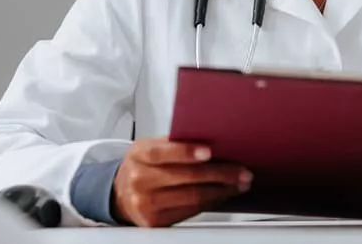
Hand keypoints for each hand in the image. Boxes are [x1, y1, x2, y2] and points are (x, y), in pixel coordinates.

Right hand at [111, 139, 251, 227]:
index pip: (162, 153)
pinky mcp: (156, 221)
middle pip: (185, 177)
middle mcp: (141, 180)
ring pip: (192, 197)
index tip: (209, 152)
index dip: (187, 152)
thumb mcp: (150, 146)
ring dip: (221, 190)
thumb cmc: (142, 165)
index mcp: (140, 155)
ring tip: (239, 183)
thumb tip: (211, 139)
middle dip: (219, 174)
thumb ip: (173, 143)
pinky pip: (190, 211)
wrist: (121, 193)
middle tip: (240, 171)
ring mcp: (147, 203)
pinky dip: (211, 202)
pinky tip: (222, 194)